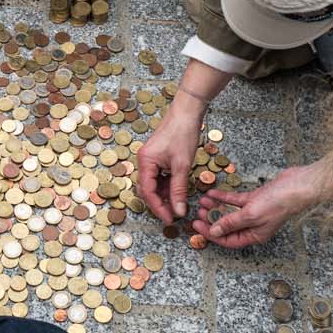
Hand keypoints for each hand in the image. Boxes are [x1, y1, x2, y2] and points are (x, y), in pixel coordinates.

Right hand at [137, 96, 204, 222]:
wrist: (187, 112)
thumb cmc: (183, 134)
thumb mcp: (182, 166)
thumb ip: (179, 190)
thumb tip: (179, 211)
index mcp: (145, 162)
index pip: (147, 192)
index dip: (158, 208)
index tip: (170, 220)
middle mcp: (144, 161)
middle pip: (147, 189)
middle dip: (160, 203)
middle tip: (174, 215)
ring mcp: (150, 158)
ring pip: (154, 184)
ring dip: (164, 195)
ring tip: (178, 205)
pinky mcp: (158, 156)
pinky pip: (159, 176)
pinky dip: (167, 185)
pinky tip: (178, 191)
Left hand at [192, 158, 332, 249]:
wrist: (296, 185)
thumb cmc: (278, 204)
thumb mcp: (250, 216)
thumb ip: (230, 223)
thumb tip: (214, 232)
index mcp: (254, 236)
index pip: (228, 240)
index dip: (212, 235)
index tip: (197, 226)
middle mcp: (253, 226)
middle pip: (227, 226)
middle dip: (212, 220)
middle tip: (199, 213)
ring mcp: (254, 211)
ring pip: (230, 212)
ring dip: (216, 207)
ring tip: (203, 201)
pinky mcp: (255, 198)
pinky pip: (235, 200)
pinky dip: (224, 197)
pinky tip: (212, 193)